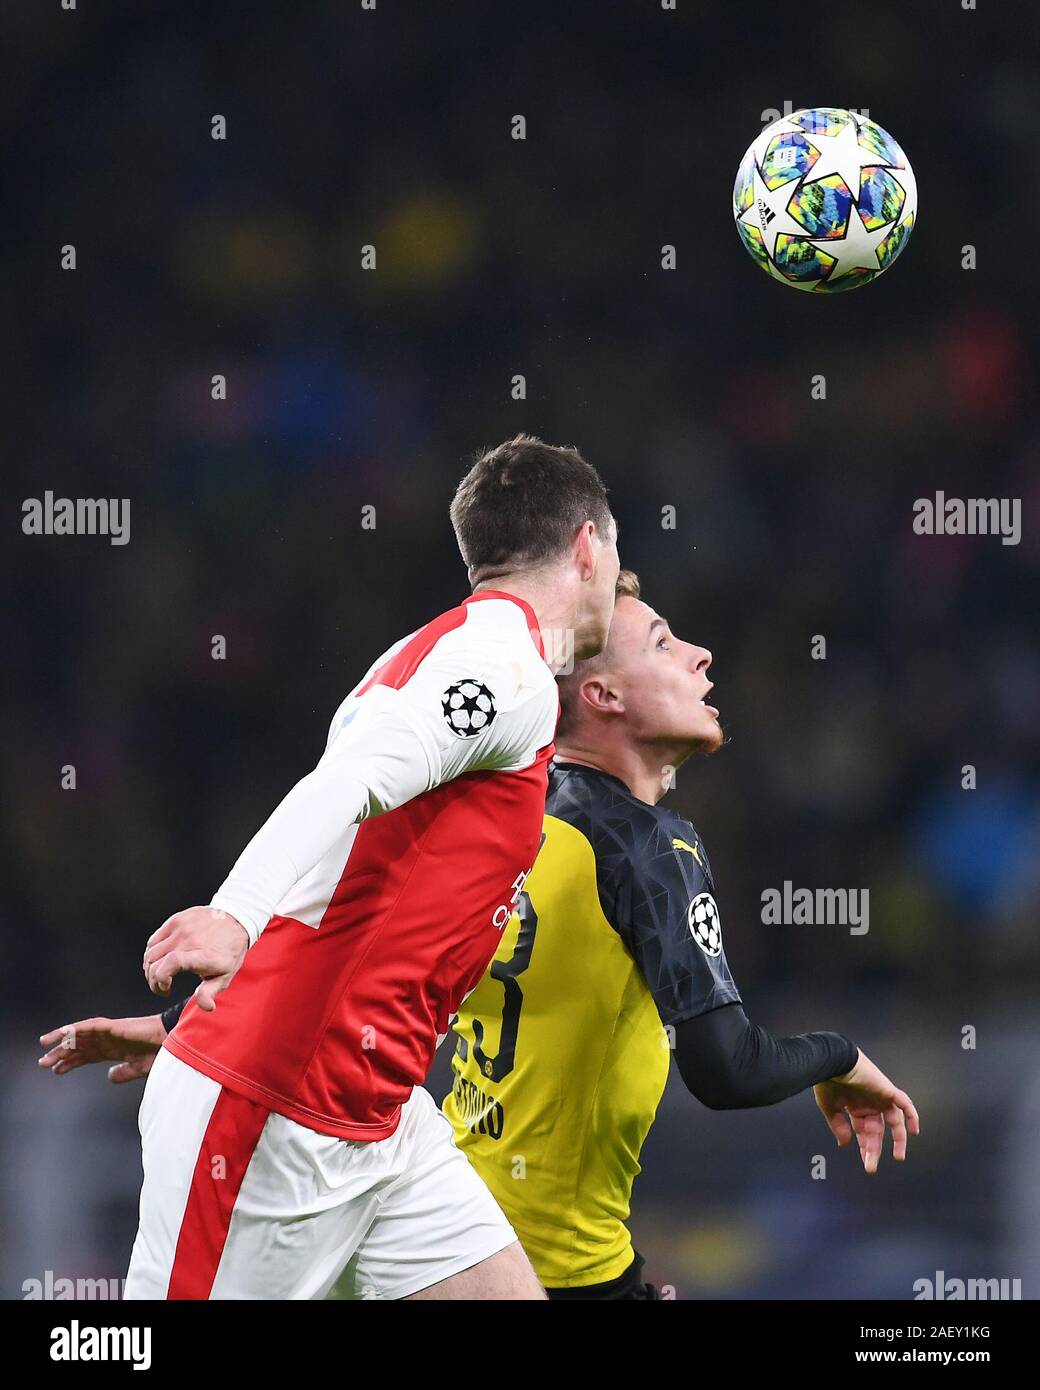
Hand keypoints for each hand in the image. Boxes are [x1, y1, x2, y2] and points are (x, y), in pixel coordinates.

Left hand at [38, 1015, 166, 1083]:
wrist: (173, 1040)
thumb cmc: (161, 1052)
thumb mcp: (138, 1068)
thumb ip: (123, 1073)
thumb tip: (109, 1076)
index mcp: (113, 1049)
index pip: (86, 1055)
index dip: (70, 1063)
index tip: (56, 1071)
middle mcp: (108, 1039)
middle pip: (79, 1046)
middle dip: (61, 1054)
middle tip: (43, 1063)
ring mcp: (109, 1032)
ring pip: (79, 1035)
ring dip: (62, 1041)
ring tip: (45, 1048)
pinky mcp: (112, 1026)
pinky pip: (88, 1026)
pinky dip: (74, 1029)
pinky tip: (61, 1035)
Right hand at [143, 906, 248, 1010]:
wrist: (237, 920)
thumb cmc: (230, 952)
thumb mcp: (225, 975)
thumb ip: (210, 992)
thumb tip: (206, 1007)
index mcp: (202, 955)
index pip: (172, 963)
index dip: (160, 978)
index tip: (166, 989)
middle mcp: (190, 939)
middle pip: (155, 961)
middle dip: (153, 980)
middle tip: (162, 988)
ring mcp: (181, 927)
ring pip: (151, 951)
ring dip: (150, 968)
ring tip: (161, 976)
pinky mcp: (176, 920)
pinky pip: (154, 940)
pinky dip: (152, 954)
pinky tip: (161, 961)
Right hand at [814, 1049, 919, 1173]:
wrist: (833, 1061)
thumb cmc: (828, 1081)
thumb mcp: (829, 1107)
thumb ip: (838, 1125)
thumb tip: (845, 1144)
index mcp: (856, 1106)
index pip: (864, 1131)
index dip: (866, 1147)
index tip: (866, 1162)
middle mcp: (870, 1103)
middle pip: (877, 1130)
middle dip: (874, 1149)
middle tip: (870, 1166)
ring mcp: (880, 1097)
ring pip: (894, 1121)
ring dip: (898, 1139)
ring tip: (898, 1156)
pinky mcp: (888, 1091)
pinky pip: (905, 1104)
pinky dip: (911, 1116)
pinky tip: (913, 1131)